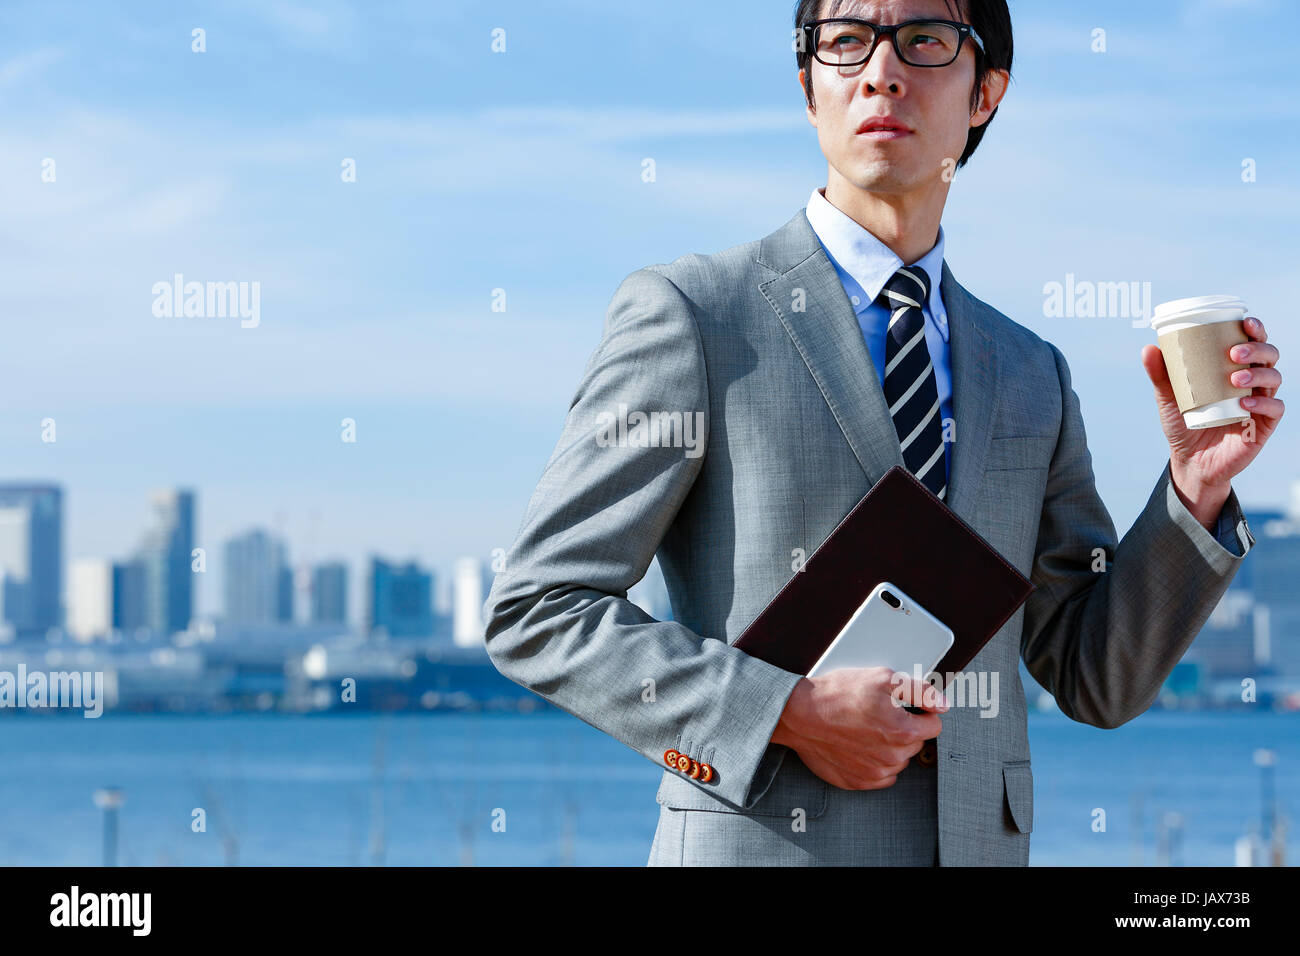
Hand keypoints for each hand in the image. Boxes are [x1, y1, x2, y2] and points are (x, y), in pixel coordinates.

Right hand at [770, 667, 946, 789]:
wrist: (799, 714)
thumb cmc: (837, 694)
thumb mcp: (882, 678)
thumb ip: (919, 691)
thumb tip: (942, 704)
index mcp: (903, 731)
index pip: (934, 726)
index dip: (921, 712)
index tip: (905, 707)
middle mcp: (892, 757)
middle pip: (915, 743)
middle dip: (904, 728)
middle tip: (879, 713)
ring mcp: (875, 772)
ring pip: (898, 760)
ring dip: (890, 746)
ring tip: (866, 727)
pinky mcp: (858, 781)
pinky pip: (881, 775)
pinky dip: (875, 762)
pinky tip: (859, 744)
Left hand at [1141, 315, 1283, 495]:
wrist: (1190, 461)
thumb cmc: (1183, 424)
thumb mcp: (1168, 399)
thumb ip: (1161, 375)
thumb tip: (1149, 348)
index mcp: (1235, 370)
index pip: (1253, 343)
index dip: (1255, 329)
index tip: (1244, 321)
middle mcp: (1252, 383)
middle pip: (1269, 355)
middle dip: (1257, 348)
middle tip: (1233, 353)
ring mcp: (1260, 404)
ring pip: (1274, 378)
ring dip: (1258, 373)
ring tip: (1235, 379)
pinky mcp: (1263, 426)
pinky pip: (1274, 409)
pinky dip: (1263, 403)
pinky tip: (1246, 403)